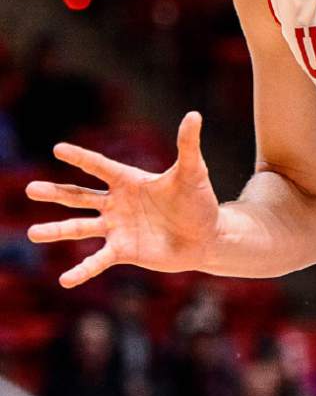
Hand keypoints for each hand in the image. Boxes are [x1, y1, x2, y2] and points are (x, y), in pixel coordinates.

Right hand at [25, 112, 218, 287]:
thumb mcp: (193, 172)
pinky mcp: (123, 251)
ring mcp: (117, 228)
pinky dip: (82, 271)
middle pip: (80, 197)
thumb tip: (194, 115)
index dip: (81, 158)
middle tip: (29, 189)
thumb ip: (188, 146)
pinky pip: (98, 261)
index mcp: (130, 180)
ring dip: (57, 230)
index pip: (100, 167)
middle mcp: (117, 203)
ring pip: (80, 228)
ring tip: (33, 233)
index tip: (58, 148)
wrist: (205, 236)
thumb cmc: (199, 201)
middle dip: (55, 193)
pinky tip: (65, 280)